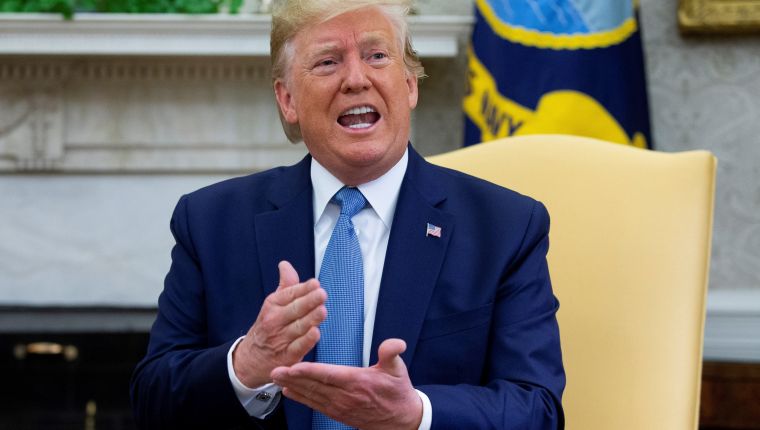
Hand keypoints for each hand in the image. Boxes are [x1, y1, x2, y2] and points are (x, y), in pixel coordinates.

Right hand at [233, 261, 326, 386]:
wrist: (249, 359)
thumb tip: (285, 264)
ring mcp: (280, 339)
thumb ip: (285, 286)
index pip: (290, 294)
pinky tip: (316, 333)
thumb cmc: (268, 326)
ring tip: (322, 311)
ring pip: (298, 328)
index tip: (316, 284)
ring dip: (311, 319)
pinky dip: (306, 341)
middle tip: (322, 294)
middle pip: (295, 310)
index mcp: (272, 305)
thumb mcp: (273, 304)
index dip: (303, 289)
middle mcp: (274, 321)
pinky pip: (298, 347)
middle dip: (309, 302)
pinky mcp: (286, 357)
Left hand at [271, 339, 422, 429]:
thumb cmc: (397, 393)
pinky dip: (301, 398)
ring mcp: (340, 406)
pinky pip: (316, 405)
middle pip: (314, 386)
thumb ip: (392, 354)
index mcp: (357, 382)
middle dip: (293, 378)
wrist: (401, 421)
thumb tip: (395, 343)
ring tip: (276, 378)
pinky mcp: (338, 413)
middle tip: (275, 370)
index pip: (329, 375)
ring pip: (312, 395)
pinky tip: (289, 392)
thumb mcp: (398, 370)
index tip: (294, 366)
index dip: (309, 371)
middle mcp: (345, 396)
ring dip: (293, 387)